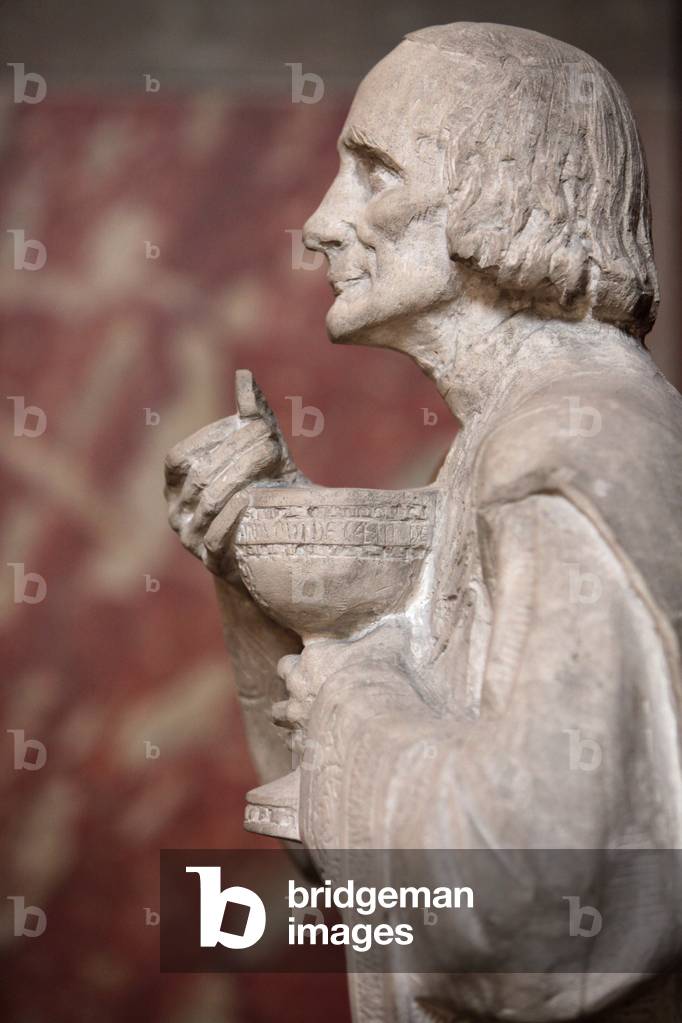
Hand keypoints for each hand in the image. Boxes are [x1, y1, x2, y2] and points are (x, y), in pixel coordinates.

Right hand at [164, 371, 297, 577]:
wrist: (275, 549)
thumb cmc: (263, 493)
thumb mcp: (260, 456)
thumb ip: (250, 420)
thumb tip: (244, 377)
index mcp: (178, 485)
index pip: (179, 458)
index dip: (209, 438)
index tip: (248, 422)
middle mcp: (177, 512)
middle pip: (199, 477)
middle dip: (236, 452)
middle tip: (270, 436)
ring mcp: (192, 539)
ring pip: (208, 504)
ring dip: (240, 478)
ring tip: (270, 458)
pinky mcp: (213, 562)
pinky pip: (215, 538)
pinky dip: (233, 516)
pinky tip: (254, 497)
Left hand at [272, 621, 412, 737]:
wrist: (373, 717)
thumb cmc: (380, 676)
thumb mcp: (389, 643)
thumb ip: (388, 632)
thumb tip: (398, 623)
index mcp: (313, 658)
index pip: (291, 660)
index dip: (302, 665)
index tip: (318, 670)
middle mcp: (298, 685)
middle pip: (284, 683)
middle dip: (294, 687)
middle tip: (313, 692)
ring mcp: (297, 715)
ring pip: (278, 714)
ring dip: (290, 715)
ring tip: (308, 719)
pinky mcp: (303, 743)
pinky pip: (292, 743)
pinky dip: (301, 743)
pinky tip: (316, 743)